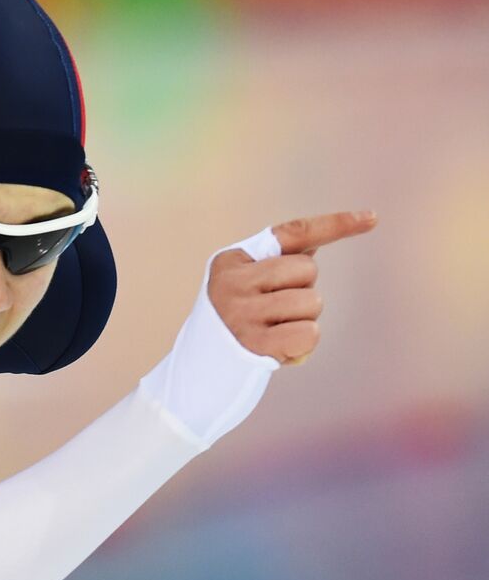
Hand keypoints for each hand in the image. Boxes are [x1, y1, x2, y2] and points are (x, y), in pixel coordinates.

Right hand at [207, 210, 377, 365]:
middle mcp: (233, 282)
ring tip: (279, 327)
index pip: (291, 233)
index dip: (334, 224)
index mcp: (232, 259)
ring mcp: (242, 313)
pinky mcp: (255, 344)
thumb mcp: (252, 278)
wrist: (207, 360)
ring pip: (312, 302)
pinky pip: (309, 333)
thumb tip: (346, 226)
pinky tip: (283, 346)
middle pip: (308, 269)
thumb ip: (284, 257)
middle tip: (279, 307)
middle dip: (305, 287)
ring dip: (306, 317)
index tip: (373, 218)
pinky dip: (305, 342)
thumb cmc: (242, 312)